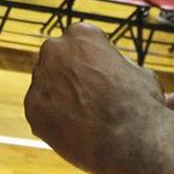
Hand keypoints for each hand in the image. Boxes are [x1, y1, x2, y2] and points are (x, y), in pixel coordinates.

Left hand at [25, 23, 163, 173]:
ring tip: (84, 120)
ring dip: (59, 99)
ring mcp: (40, 78)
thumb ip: (116, 65)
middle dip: (68, 77)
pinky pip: (40, 112)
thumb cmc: (141, 104)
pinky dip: (53, 122)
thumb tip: (112, 70)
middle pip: (56, 61)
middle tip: (87, 99)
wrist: (130, 139)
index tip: (100, 78)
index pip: (78, 43)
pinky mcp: (32, 107)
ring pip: (46, 87)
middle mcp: (55, 49)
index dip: (91, 62)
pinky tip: (74, 132)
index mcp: (81, 33)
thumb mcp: (137, 70)